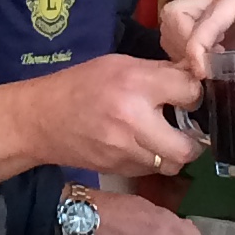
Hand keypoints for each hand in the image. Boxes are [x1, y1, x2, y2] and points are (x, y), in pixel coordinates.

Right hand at [0, 53, 200, 184]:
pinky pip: (151, 170)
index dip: (194, 92)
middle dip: (193, 138)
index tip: (186, 93)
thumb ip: (157, 72)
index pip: (190, 91)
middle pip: (188, 147)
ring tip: (166, 137)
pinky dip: (153, 160)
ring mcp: (125, 150)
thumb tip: (194, 74)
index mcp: (136, 84)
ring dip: (174, 152)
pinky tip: (143, 145)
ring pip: (172, 164)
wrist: (40, 119)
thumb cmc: (81, 84)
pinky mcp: (118, 169)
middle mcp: (134, 120)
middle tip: (187, 126)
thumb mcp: (118, 64)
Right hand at [162, 0, 234, 90]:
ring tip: (201, 70)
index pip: (206, 17)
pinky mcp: (204, 16)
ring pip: (172, 21)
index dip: (196, 47)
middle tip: (200, 71)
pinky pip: (177, 31)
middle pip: (177, 14)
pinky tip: (202, 68)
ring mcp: (209, 3)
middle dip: (182, 46)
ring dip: (179, 49)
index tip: (202, 74)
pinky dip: (181, 51)